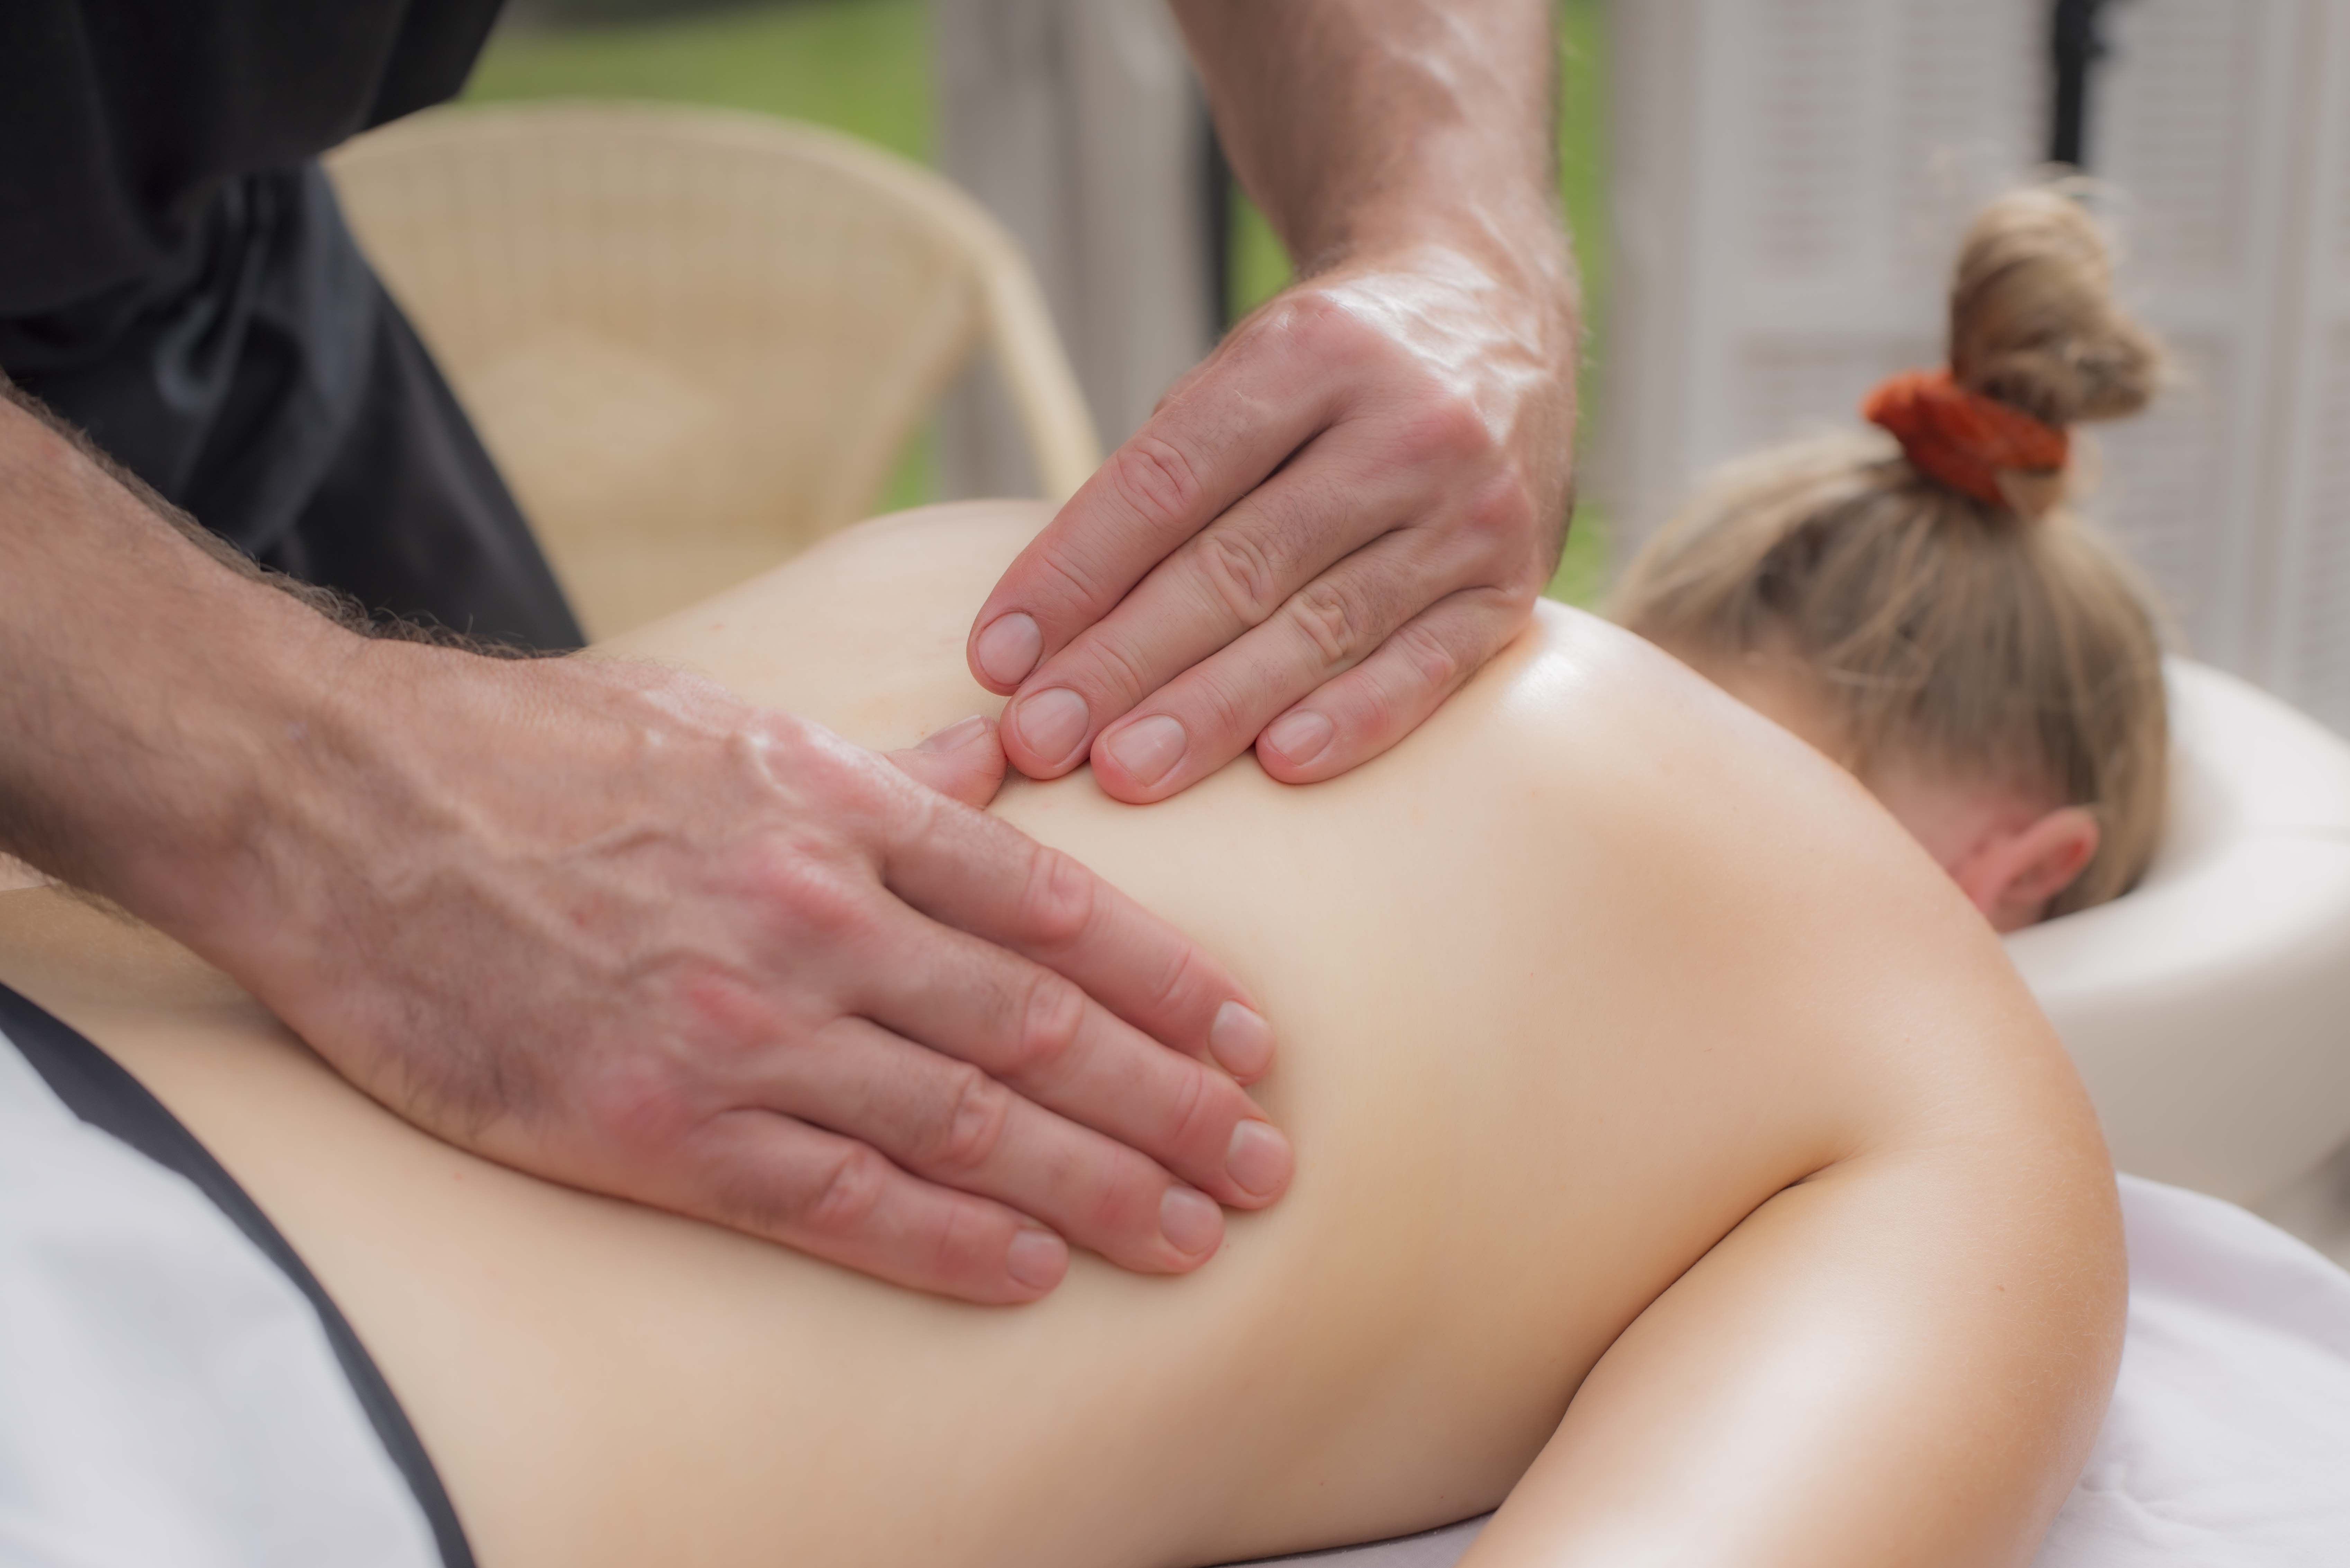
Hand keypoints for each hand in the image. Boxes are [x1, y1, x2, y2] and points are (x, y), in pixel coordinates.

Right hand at [180, 647, 1291, 1304]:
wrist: (345, 803)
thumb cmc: (539, 752)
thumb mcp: (728, 722)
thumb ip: (879, 769)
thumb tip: (1001, 764)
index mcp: (836, 810)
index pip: (1050, 906)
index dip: (1166, 981)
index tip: (1247, 1036)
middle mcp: (812, 919)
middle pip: (1035, 1027)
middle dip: (1169, 1100)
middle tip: (1267, 1158)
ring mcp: (738, 1028)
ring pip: (964, 1124)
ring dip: (1097, 1185)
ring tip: (1196, 1229)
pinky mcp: (655, 1124)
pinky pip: (838, 1200)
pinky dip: (950, 1241)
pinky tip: (1038, 1271)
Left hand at [966, 245, 1576, 800]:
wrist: (1496, 312)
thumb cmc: (1330, 374)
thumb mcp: (1247, 375)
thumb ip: (1164, 480)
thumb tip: (1043, 632)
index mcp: (1314, 352)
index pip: (1168, 481)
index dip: (1075, 574)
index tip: (998, 657)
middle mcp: (1405, 425)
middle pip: (1238, 565)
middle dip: (1124, 663)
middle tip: (1040, 741)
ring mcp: (1470, 507)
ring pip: (1321, 626)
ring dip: (1213, 710)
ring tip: (1124, 774)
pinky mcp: (1513, 580)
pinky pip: (1429, 666)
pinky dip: (1356, 718)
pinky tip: (1280, 766)